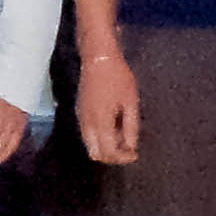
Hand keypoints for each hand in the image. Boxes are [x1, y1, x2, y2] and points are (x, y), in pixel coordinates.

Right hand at [75, 49, 139, 165]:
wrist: (99, 58)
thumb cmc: (118, 77)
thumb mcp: (131, 102)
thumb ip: (131, 127)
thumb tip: (132, 147)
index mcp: (101, 121)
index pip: (109, 152)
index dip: (123, 158)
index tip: (135, 154)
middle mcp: (87, 123)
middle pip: (96, 153)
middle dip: (112, 156)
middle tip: (128, 149)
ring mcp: (81, 117)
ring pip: (90, 145)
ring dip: (105, 147)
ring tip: (122, 136)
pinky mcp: (80, 111)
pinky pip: (87, 134)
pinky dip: (99, 138)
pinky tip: (113, 126)